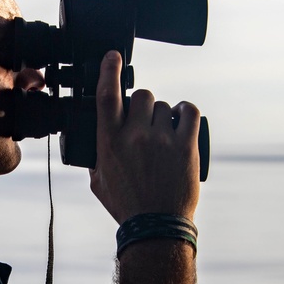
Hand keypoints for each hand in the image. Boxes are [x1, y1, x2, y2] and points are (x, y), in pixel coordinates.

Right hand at [88, 50, 200, 223]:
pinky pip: (189, 112)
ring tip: (165, 133)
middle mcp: (135, 137)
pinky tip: (182, 117)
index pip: (107, 96)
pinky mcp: (185, 146)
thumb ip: (95, 157)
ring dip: (164, 114)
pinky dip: (185, 110)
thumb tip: (95, 142)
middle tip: (146, 122)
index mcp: (109, 143)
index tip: (112, 56)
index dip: (108, 71)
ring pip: (164, 106)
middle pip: (142, 96)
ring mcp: (162, 140)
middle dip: (143, 104)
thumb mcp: (98, 182)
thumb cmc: (127, 206)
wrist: (156, 226)